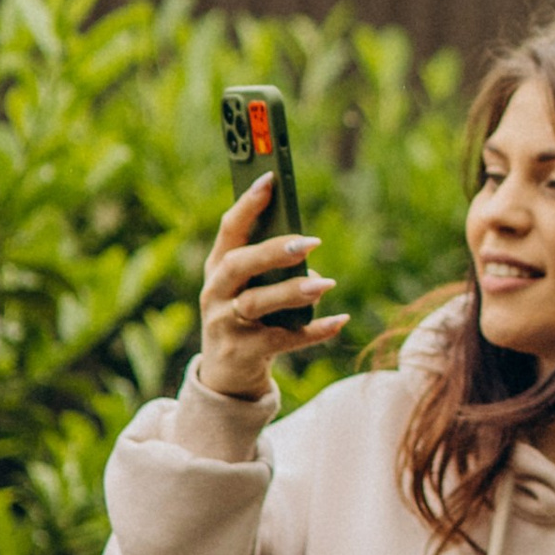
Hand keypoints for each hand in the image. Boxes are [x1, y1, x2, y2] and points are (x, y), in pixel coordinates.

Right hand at [194, 179, 348, 398]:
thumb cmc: (245, 316)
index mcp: (217, 267)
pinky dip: (313, 331)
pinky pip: (282, 340)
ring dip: (292, 291)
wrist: (226, 375)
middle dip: (273, 251)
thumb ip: (268, 265)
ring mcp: (225, 324)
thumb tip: (307, 252)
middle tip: (309, 242)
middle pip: (239, 265)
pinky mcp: (244, 353)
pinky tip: (340, 320)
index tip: (269, 179)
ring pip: (256, 303)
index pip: (228, 230)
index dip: (247, 204)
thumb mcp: (248, 287)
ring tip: (324, 283)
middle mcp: (215, 293)